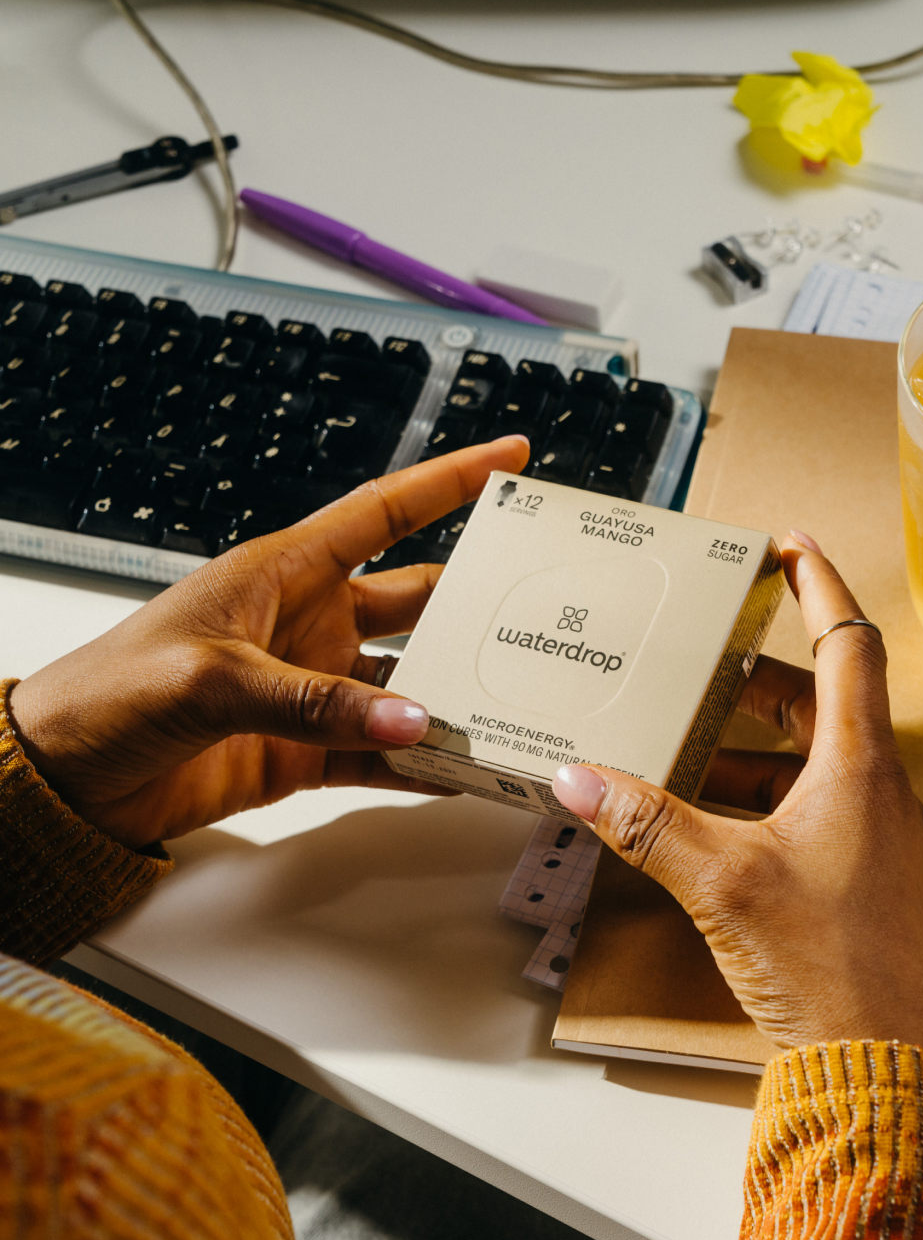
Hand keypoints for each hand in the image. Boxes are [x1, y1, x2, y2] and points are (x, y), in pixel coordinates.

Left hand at [8, 437, 527, 849]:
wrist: (63, 779)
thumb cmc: (107, 694)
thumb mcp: (210, 680)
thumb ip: (314, 701)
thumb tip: (410, 719)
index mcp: (283, 572)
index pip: (384, 512)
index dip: (450, 482)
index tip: (510, 460)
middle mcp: (308, 624)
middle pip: (417, 603)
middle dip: (478, 604)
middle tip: (542, 610)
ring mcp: (311, 690)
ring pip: (408, 688)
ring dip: (456, 700)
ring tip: (514, 710)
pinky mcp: (303, 752)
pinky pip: (380, 753)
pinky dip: (421, 763)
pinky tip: (461, 770)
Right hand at [552, 535, 922, 1056]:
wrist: (886, 1067)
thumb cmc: (832, 968)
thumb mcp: (722, 881)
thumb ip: (648, 824)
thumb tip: (581, 777)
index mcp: (861, 767)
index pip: (848, 643)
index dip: (818, 585)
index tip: (791, 544)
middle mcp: (879, 793)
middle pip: (823, 701)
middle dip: (759, 676)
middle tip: (706, 657)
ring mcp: (876, 841)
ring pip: (814, 762)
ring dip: (753, 746)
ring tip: (686, 744)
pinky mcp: (862, 883)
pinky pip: (813, 811)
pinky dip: (763, 798)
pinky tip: (711, 823)